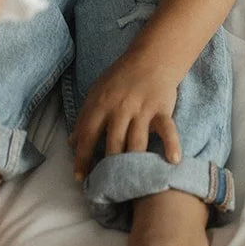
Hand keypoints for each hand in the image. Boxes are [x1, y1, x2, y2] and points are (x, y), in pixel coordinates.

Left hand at [69, 53, 181, 180]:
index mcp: (101, 103)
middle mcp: (120, 107)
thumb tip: (71, 142)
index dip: (82, 157)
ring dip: (134, 163)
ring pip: (136, 142)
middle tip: (108, 188)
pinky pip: (167, 129)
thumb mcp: (97, 91)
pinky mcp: (162, 109)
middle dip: (109, 168)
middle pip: (113, 143)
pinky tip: (173, 161)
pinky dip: (171, 144)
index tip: (80, 178)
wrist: (152, 57)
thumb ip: (85, 116)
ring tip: (132, 185)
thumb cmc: (121, 77)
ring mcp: (142, 108)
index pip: (88, 134)